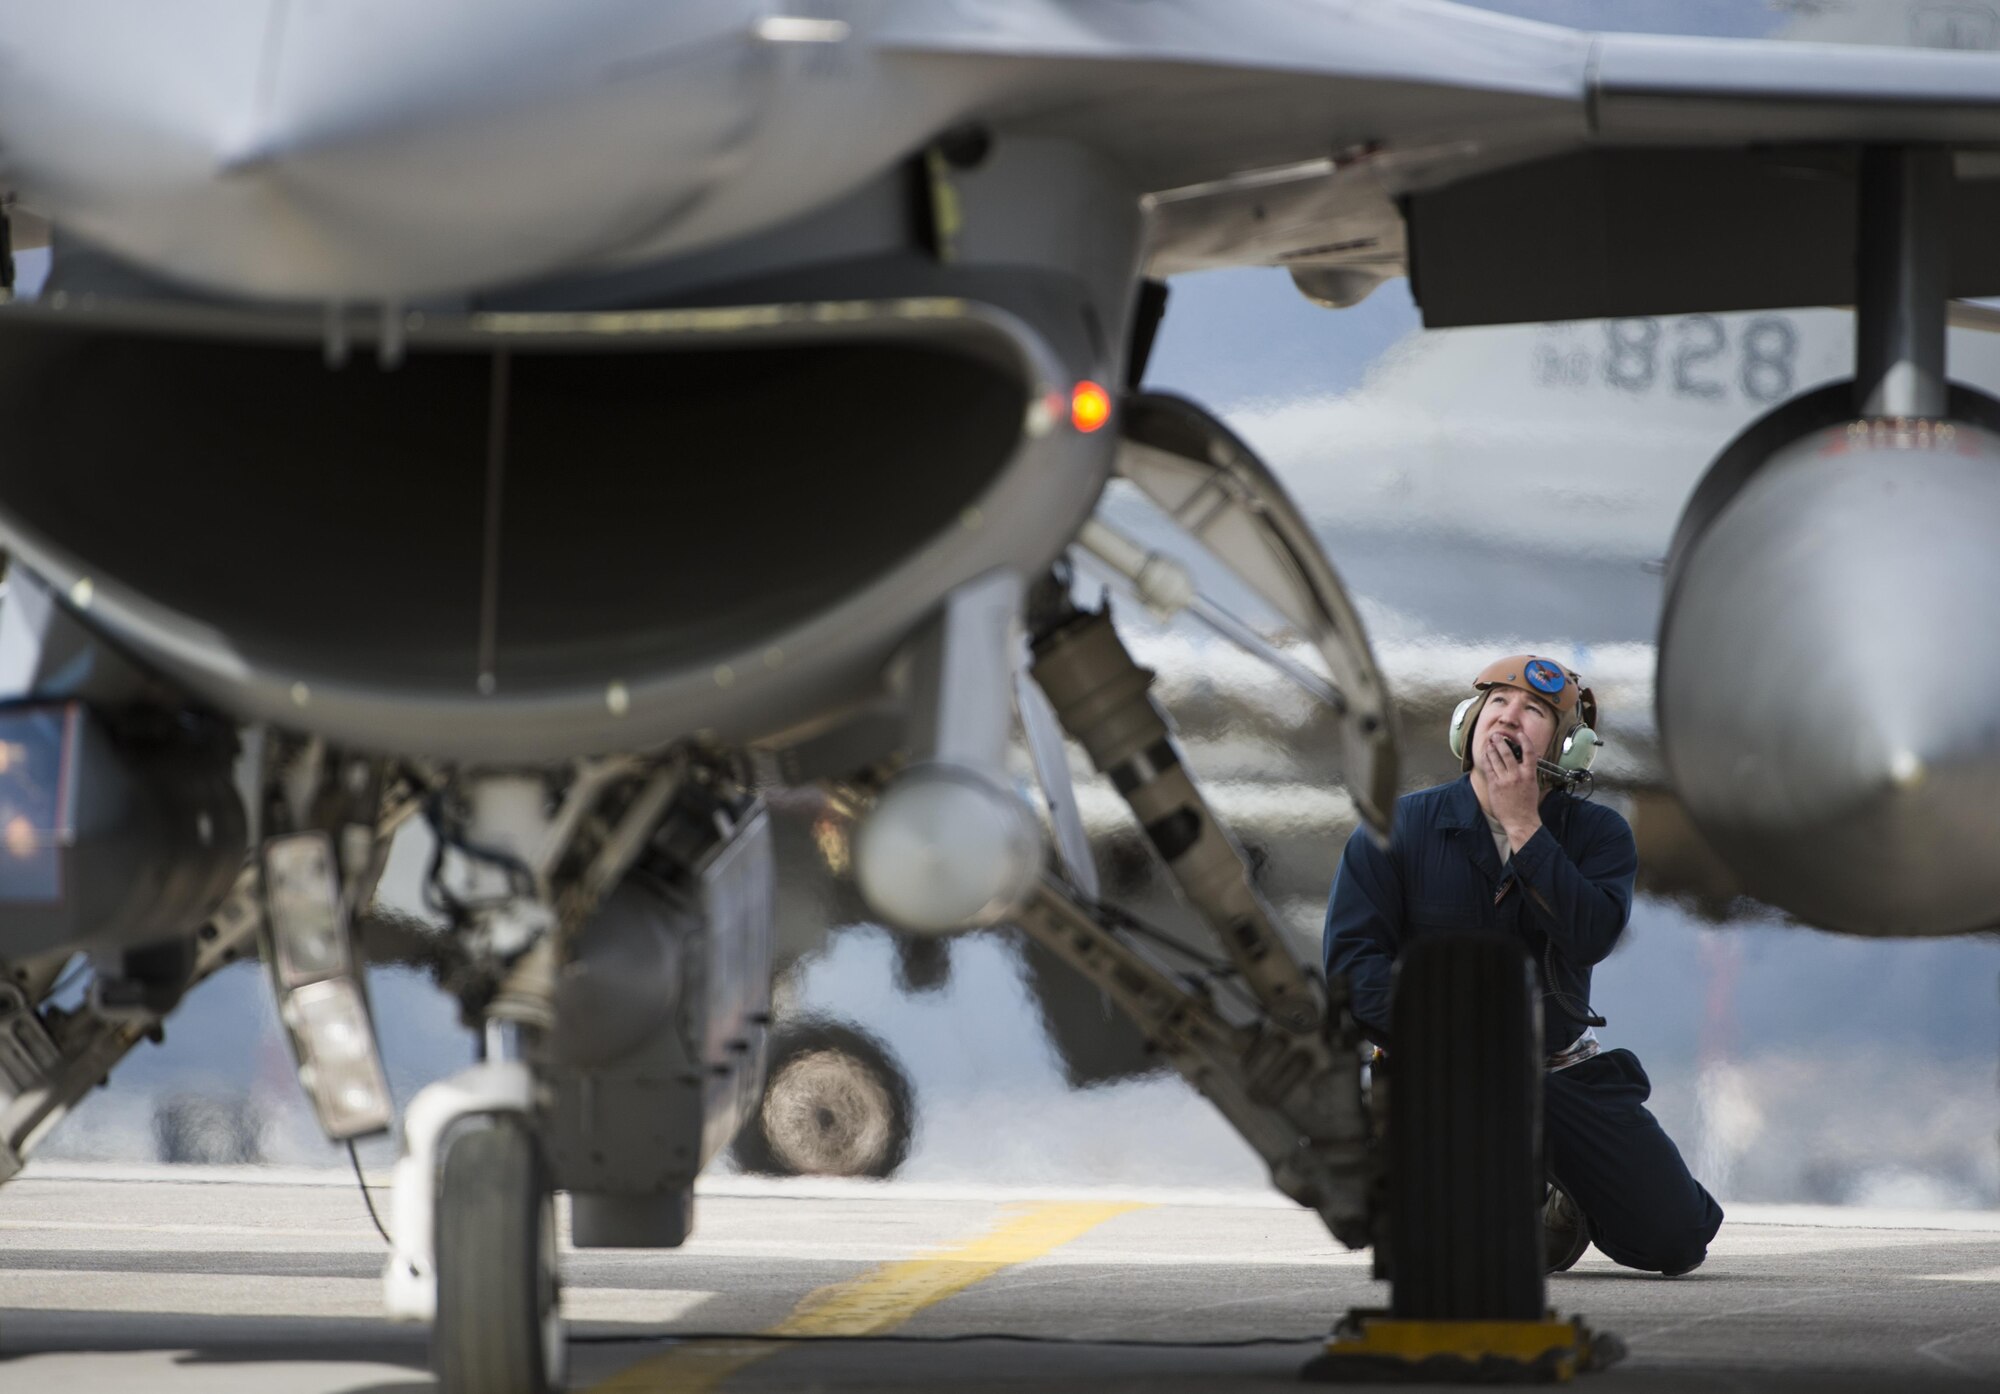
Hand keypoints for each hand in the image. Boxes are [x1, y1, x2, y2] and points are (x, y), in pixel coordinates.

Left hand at [1478, 731, 1542, 849]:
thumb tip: (1524, 763)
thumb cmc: (1527, 805)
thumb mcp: (1533, 786)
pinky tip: (1485, 755)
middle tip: (1496, 735)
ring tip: (1489, 742)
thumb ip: (1528, 773)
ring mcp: (1505, 780)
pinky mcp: (1495, 785)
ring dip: (1491, 748)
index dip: (1525, 741)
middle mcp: (1517, 775)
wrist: (1520, 821)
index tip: (1520, 734)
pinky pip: (1489, 768)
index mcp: (1529, 775)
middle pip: (1508, 753)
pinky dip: (1486, 759)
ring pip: (1496, 759)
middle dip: (1501, 742)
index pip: (1529, 753)